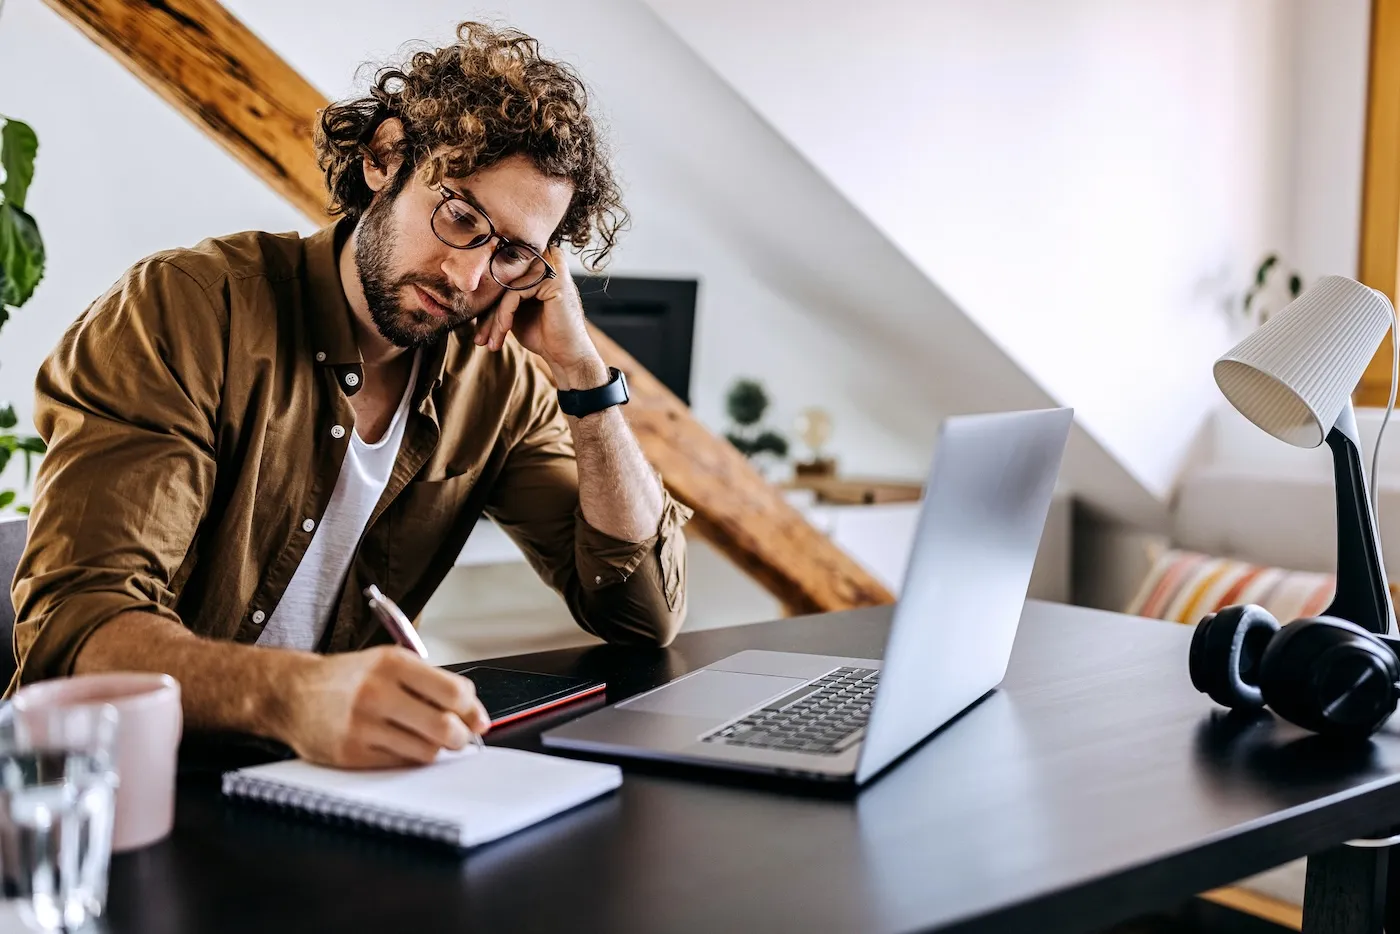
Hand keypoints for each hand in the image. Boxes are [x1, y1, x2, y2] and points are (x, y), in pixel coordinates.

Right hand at [279, 646, 490, 767]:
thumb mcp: (388, 663)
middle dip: (461, 737)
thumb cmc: (348, 679)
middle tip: (461, 737)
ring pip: (425, 750)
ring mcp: (363, 725)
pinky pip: (400, 763)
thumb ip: (430, 683)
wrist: (292, 694)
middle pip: (444, 726)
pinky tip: (402, 745)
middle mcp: (377, 692)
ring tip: (428, 739)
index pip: (453, 691)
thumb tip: (473, 712)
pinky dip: (410, 757)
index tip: (476, 718)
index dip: (472, 710)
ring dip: (436, 749)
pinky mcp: (351, 753)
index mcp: (392, 663)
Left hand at [473, 246, 604, 383]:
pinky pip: (514, 293)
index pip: (502, 276)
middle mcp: (547, 258)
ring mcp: (552, 266)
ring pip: (506, 288)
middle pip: (503, 281)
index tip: (478, 329)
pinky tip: (502, 334)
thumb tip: (469, 287)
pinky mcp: (553, 279)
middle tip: (479, 339)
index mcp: (539, 262)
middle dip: (487, 313)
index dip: (487, 303)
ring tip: (488, 342)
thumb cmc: (542, 334)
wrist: (566, 356)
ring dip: (493, 319)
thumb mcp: (516, 310)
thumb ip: (500, 294)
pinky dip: (503, 316)